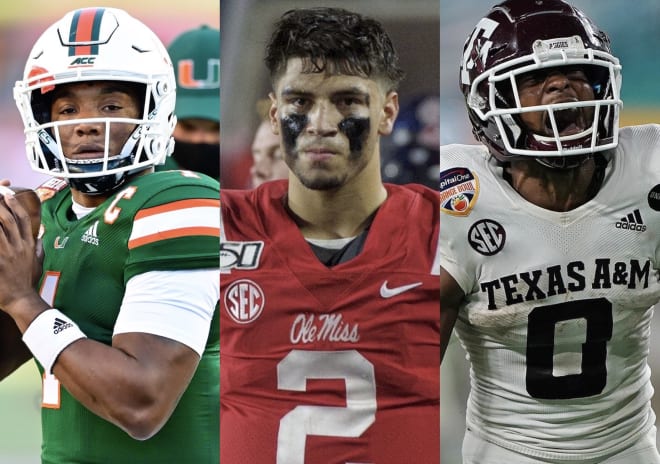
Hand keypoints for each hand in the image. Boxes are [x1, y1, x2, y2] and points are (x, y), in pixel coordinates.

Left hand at [0, 193, 41, 314]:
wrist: (21, 299)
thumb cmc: (28, 282)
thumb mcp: (37, 263)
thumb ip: (38, 248)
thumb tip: (40, 237)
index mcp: (29, 245)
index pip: (24, 219)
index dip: (16, 205)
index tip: (9, 195)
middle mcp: (19, 246)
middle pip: (10, 220)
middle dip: (1, 205)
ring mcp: (7, 254)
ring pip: (0, 229)